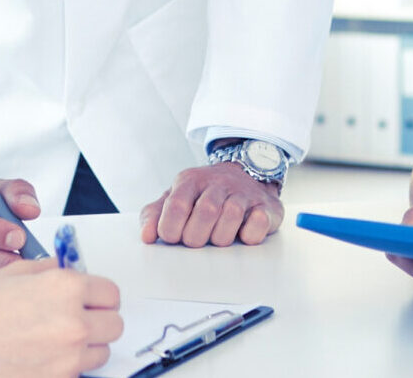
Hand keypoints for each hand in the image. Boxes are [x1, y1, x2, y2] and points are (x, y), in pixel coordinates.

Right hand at [0, 259, 121, 377]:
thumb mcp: (17, 273)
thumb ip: (52, 271)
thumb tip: (68, 270)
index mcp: (68, 289)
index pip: (112, 294)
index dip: (100, 296)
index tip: (92, 301)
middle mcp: (73, 325)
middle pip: (114, 326)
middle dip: (99, 322)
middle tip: (78, 321)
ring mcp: (65, 361)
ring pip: (100, 355)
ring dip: (85, 349)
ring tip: (56, 343)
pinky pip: (75, 376)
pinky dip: (64, 370)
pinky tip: (42, 360)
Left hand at [139, 164, 282, 246]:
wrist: (246, 174)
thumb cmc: (204, 195)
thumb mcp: (176, 198)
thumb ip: (155, 214)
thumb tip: (147, 236)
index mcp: (190, 180)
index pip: (177, 207)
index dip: (172, 231)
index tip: (175, 237)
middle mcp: (218, 182)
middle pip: (205, 213)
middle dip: (197, 237)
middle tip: (198, 239)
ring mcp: (243, 192)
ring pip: (231, 216)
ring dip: (222, 237)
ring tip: (218, 237)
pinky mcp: (266, 206)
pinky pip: (258, 223)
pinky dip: (249, 234)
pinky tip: (242, 232)